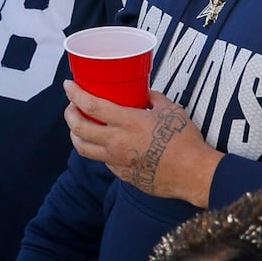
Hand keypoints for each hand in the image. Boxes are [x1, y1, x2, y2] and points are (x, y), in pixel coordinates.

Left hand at [64, 82, 217, 205]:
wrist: (193, 173)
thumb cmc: (185, 141)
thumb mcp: (171, 110)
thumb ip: (154, 99)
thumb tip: (145, 94)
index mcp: (127, 123)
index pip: (91, 105)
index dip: (75, 94)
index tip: (68, 86)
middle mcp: (116, 143)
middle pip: (78, 128)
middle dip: (70, 114)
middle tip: (72, 106)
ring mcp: (117, 161)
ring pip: (83, 148)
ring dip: (76, 135)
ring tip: (79, 127)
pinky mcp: (122, 175)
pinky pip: (103, 161)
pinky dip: (99, 150)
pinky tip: (105, 144)